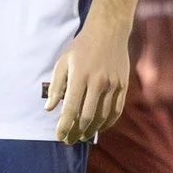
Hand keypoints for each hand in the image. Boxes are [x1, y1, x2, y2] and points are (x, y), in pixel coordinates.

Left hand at [45, 19, 129, 142]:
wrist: (109, 32)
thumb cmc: (81, 47)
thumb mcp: (63, 62)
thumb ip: (57, 86)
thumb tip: (49, 109)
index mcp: (80, 76)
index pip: (70, 108)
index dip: (64, 126)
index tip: (59, 136)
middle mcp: (98, 82)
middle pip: (87, 116)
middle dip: (77, 132)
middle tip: (70, 140)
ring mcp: (113, 84)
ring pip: (103, 116)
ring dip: (92, 130)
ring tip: (83, 137)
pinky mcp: (123, 85)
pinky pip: (116, 110)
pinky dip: (108, 122)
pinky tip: (100, 128)